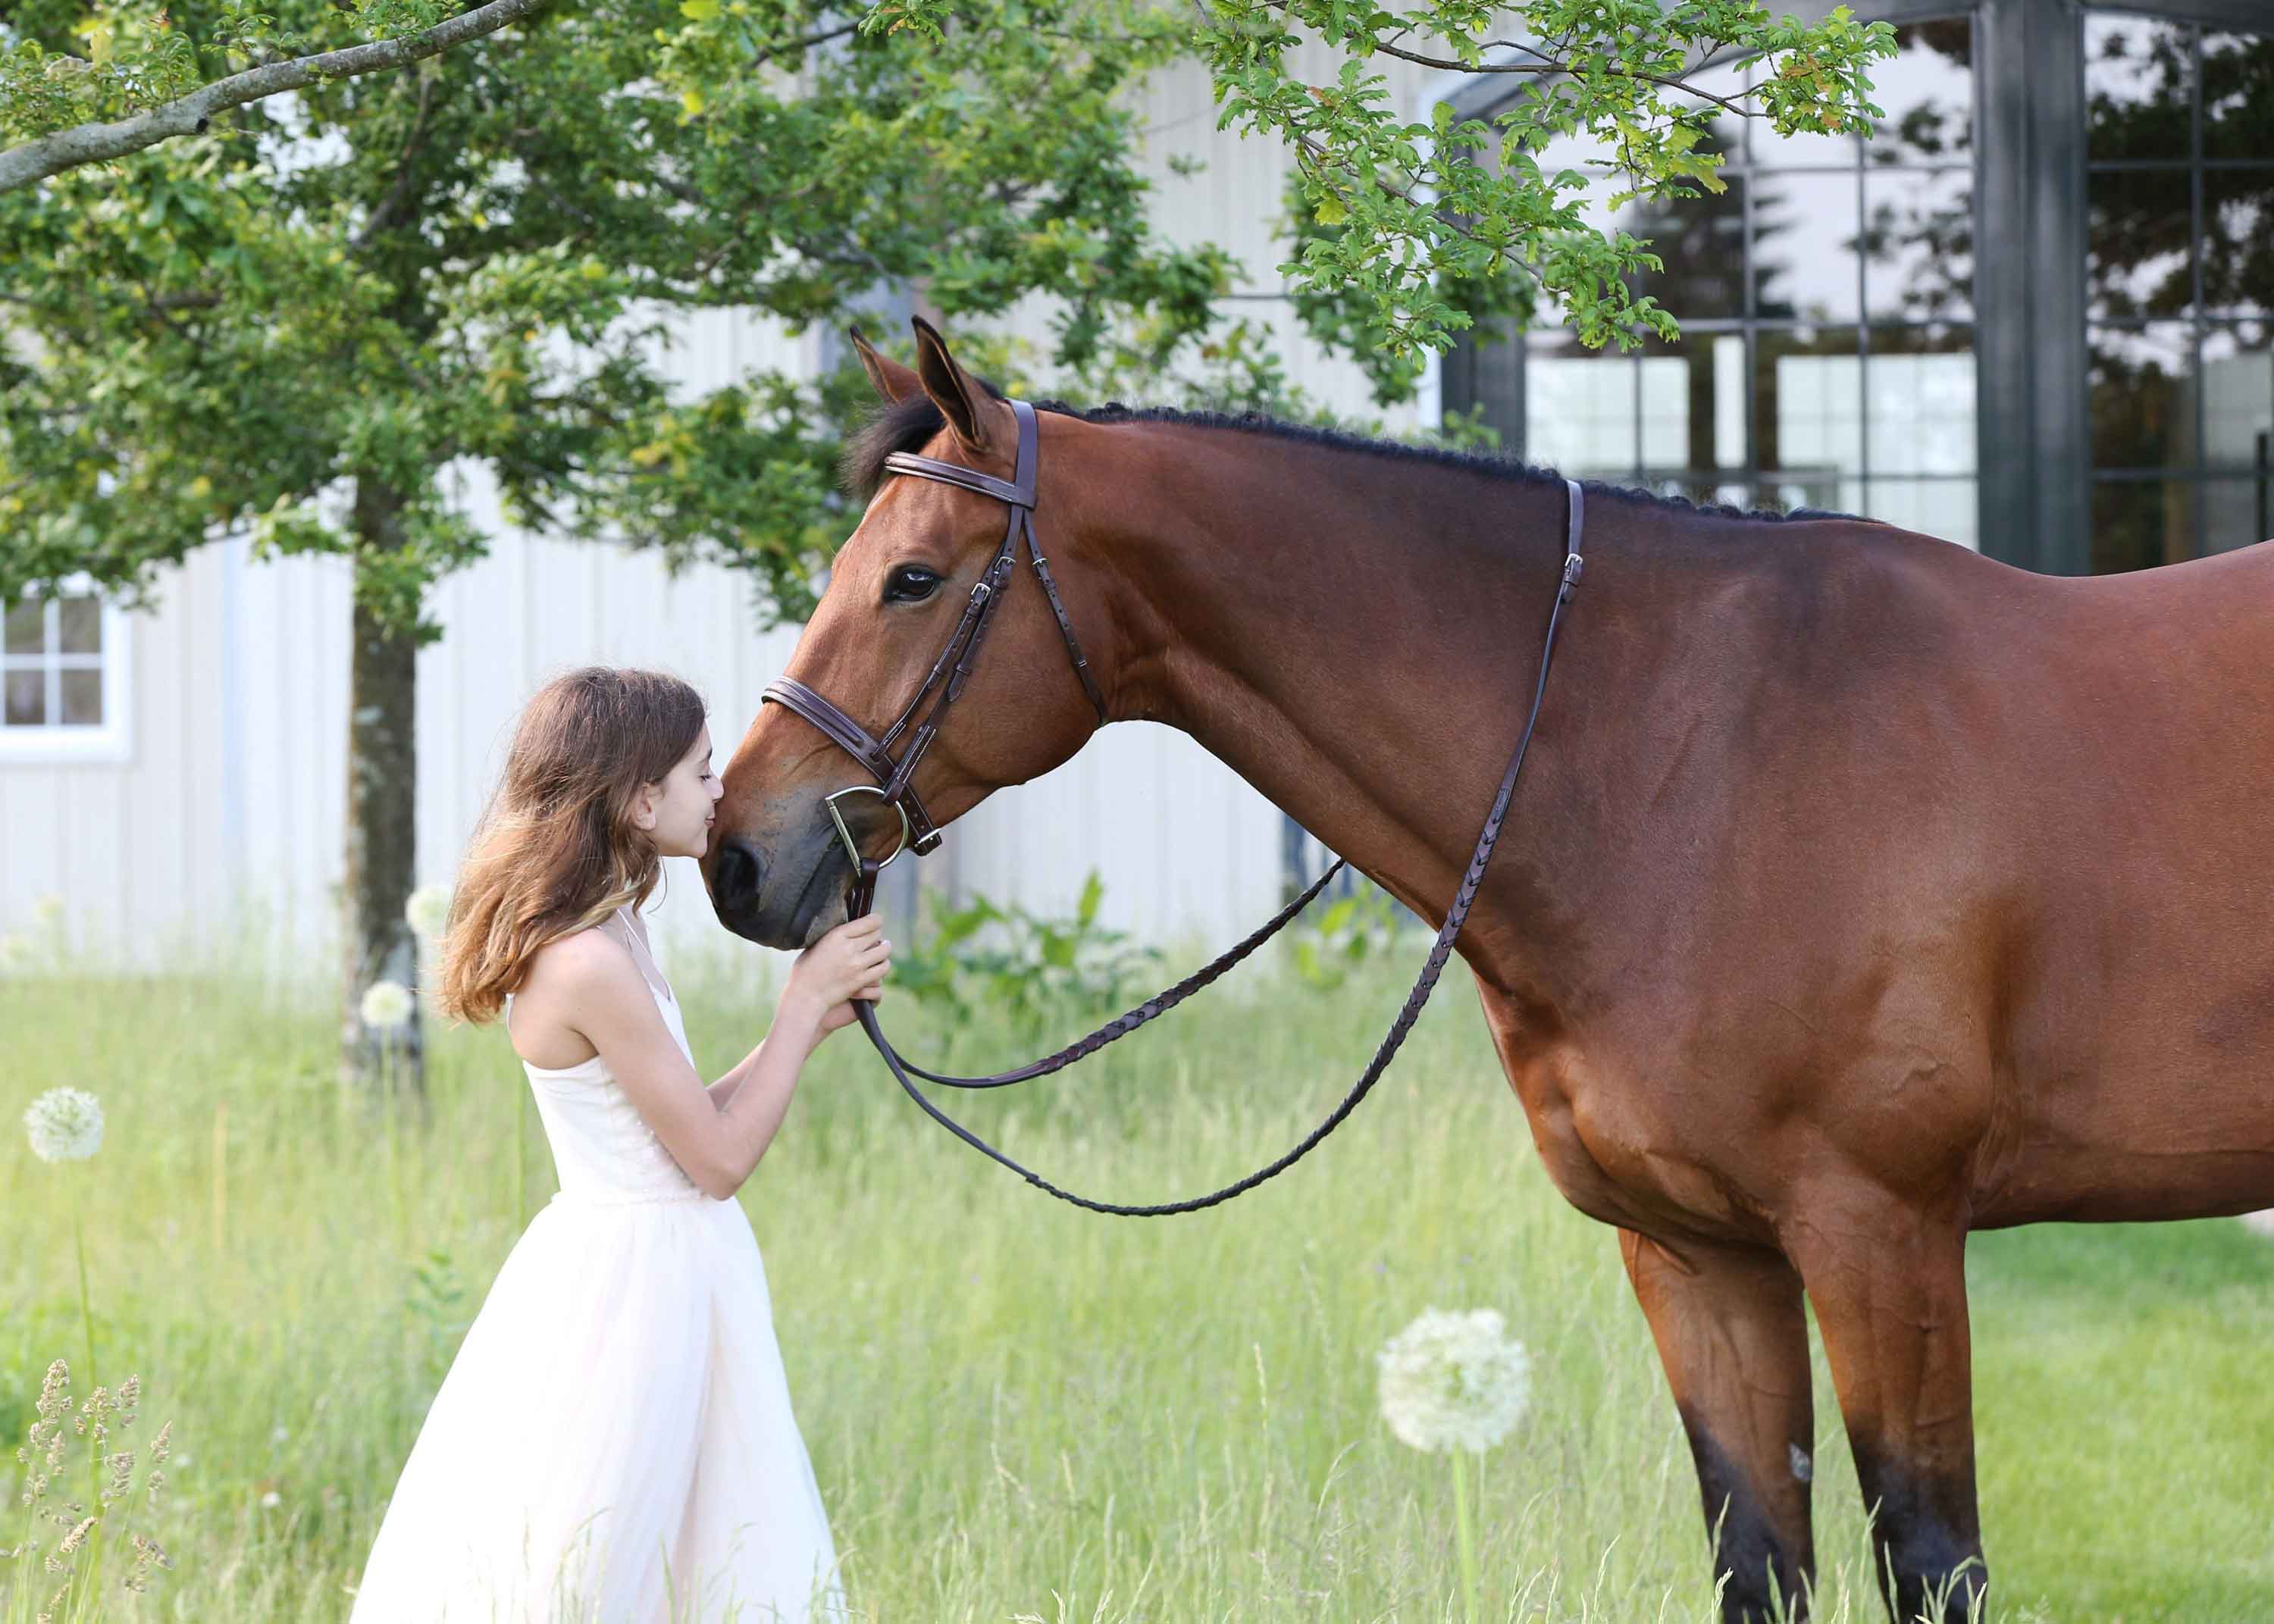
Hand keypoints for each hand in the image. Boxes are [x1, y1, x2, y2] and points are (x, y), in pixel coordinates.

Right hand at [781, 913, 890, 1042]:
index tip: (875, 924)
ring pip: (884, 950)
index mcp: (837, 935)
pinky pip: (883, 968)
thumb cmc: (806, 970)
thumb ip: (835, 936)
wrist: (805, 995)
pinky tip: (880, 965)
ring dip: (884, 949)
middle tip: (876, 939)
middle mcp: (849, 947)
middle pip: (877, 934)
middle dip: (878, 935)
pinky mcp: (861, 980)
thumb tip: (852, 929)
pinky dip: (883, 965)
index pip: (870, 922)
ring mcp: (856, 965)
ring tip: (882, 949)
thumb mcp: (816, 944)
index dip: (876, 921)